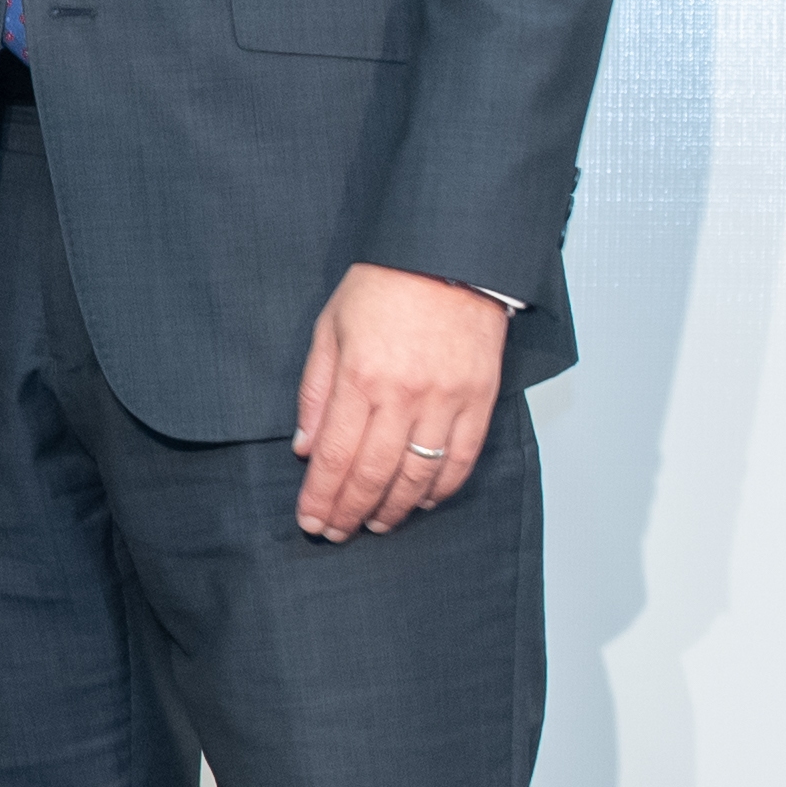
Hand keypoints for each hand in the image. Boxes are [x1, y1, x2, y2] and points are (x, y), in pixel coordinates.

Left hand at [291, 263, 508, 538]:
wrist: (447, 253)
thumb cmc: (383, 286)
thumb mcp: (329, 330)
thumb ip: (316, 393)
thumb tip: (305, 449)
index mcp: (360, 377)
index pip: (336, 457)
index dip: (322, 497)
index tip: (311, 521)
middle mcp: (404, 395)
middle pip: (374, 474)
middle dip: (350, 512)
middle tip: (336, 533)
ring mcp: (447, 399)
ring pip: (419, 475)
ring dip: (394, 509)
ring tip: (375, 524)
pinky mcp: (480, 398)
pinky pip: (463, 458)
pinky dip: (442, 488)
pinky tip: (422, 501)